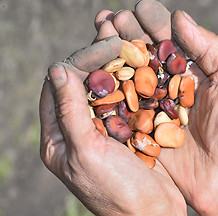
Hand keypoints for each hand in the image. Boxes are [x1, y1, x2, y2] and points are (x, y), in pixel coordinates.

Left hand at [39, 37, 185, 214]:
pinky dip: (134, 82)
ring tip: (130, 43)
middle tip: (118, 40)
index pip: (59, 86)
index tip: (105, 49)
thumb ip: (69, 112)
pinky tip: (145, 67)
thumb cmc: (117, 193)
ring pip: (105, 87)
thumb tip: (56, 69)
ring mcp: (104, 128)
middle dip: (97, 59)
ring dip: (116, 66)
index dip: (79, 63)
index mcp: (58, 137)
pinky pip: (127, 99)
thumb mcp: (86, 153)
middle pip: (81, 83)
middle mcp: (78, 129)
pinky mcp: (127, 129)